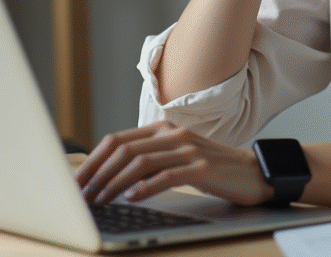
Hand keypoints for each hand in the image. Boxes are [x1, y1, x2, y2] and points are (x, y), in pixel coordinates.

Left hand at [76, 121, 270, 206]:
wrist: (253, 173)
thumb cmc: (211, 170)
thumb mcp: (176, 158)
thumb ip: (149, 159)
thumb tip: (109, 176)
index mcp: (163, 129)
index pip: (117, 140)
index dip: (92, 161)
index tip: (77, 182)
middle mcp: (173, 135)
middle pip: (123, 149)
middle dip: (97, 174)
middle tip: (81, 196)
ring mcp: (189, 150)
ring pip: (141, 162)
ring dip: (114, 183)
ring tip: (99, 201)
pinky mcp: (203, 168)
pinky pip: (168, 175)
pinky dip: (146, 187)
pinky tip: (132, 198)